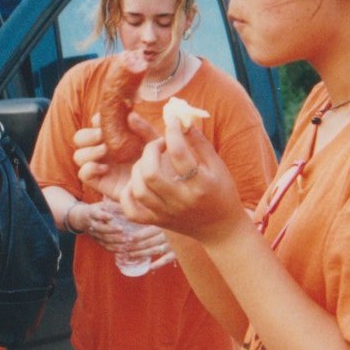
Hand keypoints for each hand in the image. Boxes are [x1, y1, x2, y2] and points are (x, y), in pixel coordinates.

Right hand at [73, 111, 157, 201]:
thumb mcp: (154, 142)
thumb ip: (143, 128)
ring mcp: (99, 166)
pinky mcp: (100, 182)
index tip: (104, 120)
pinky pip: (83, 174)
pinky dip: (90, 168)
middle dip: (88, 135)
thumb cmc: (160, 162)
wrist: (163, 188)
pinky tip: (106, 168)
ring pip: (78, 155)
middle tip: (102, 136)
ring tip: (106, 151)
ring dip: (89, 151)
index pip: (95, 124)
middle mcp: (103, 150)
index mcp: (113, 136)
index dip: (97, 120)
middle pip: (80, 138)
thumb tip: (130, 115)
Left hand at [119, 119, 244, 247]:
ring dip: (138, 169)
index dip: (173, 132)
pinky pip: (132, 211)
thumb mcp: (218, 166)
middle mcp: (182, 201)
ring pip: (140, 190)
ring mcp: (168, 214)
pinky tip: (136, 182)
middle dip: (150, 150)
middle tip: (158, 144)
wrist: (221, 230)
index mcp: (201, 185)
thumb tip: (181, 119)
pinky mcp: (158, 222)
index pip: (180, 154)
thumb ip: (199, 143)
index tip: (172, 121)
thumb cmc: (222, 192)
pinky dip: (128, 195)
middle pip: (151, 174)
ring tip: (148, 161)